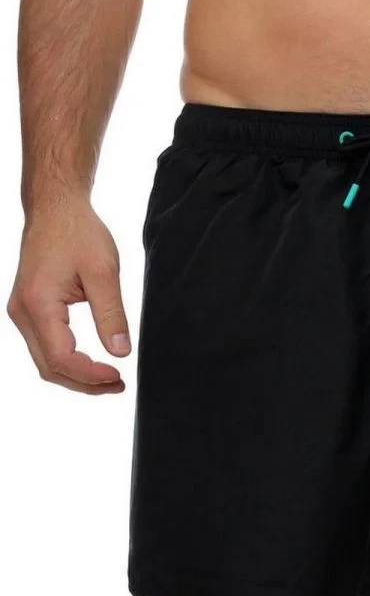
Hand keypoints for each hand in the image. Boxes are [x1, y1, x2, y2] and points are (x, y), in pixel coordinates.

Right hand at [7, 201, 130, 394]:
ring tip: (109, 379)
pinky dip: (67, 361)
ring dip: (76, 376)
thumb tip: (120, 352)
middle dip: (84, 383)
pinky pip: (44, 347)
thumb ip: (111, 314)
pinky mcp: (29, 310)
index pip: (62, 358)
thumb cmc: (78, 233)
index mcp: (39, 304)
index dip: (91, 375)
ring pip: (45, 361)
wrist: (56, 209)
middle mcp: (22, 312)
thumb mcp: (104, 272)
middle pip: (50, 367)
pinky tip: (92, 363)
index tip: (119, 375)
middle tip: (118, 385)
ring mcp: (22, 312)